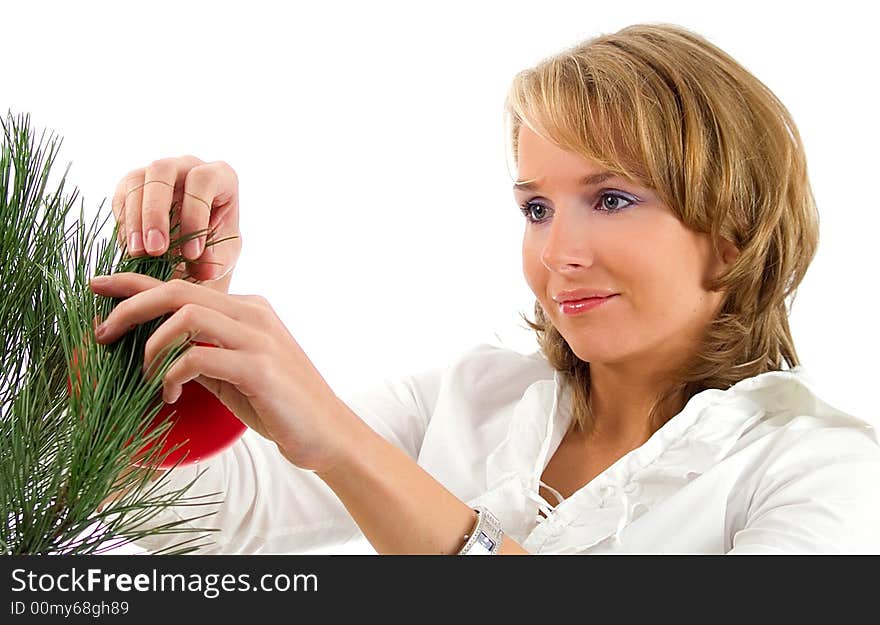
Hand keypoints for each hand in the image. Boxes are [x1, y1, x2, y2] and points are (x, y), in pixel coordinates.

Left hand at [89, 272, 354, 472]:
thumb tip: (158, 348)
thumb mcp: (235, 373)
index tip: (97, 286)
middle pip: (178, 291)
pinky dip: (171, 375)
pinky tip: (170, 396)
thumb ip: (203, 353)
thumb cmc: (281, 406)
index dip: (135, 282)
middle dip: (130, 307)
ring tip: (145, 377)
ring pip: (185, 317)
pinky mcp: (259, 368)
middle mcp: (253, 314)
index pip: (184, 285)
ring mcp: (258, 338)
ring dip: (152, 347)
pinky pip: (197, 357)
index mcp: (248, 310)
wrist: (328, 434)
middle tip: (102, 333)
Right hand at [111, 156, 242, 282]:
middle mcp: (186, 165)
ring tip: (138, 253)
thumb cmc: (216, 246)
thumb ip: (216, 259)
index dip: (195, 214)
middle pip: (162, 170)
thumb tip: (206, 268)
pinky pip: (121, 197)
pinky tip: (132, 248)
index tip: (191, 254)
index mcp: (219, 175)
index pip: (203, 180)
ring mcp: (157, 172)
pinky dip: (124, 224)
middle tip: (156, 251)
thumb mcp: (224, 255)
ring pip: (136, 180)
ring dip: (135, 219)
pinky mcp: (132, 185)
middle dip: (156, 212)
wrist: (194, 250)